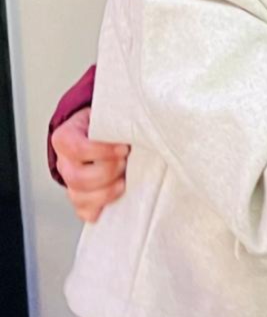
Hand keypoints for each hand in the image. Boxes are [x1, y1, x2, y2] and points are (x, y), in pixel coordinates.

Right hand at [51, 107, 129, 222]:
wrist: (99, 131)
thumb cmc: (107, 123)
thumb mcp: (108, 114)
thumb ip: (117, 118)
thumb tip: (142, 121)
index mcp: (66, 137)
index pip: (77, 149)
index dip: (102, 151)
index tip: (124, 148)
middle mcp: (65, 162)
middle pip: (77, 177)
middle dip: (107, 173)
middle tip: (125, 163)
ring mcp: (71, 182)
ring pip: (79, 197)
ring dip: (106, 192)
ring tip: (124, 181)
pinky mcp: (81, 197)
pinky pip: (85, 212)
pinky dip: (101, 209)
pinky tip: (116, 199)